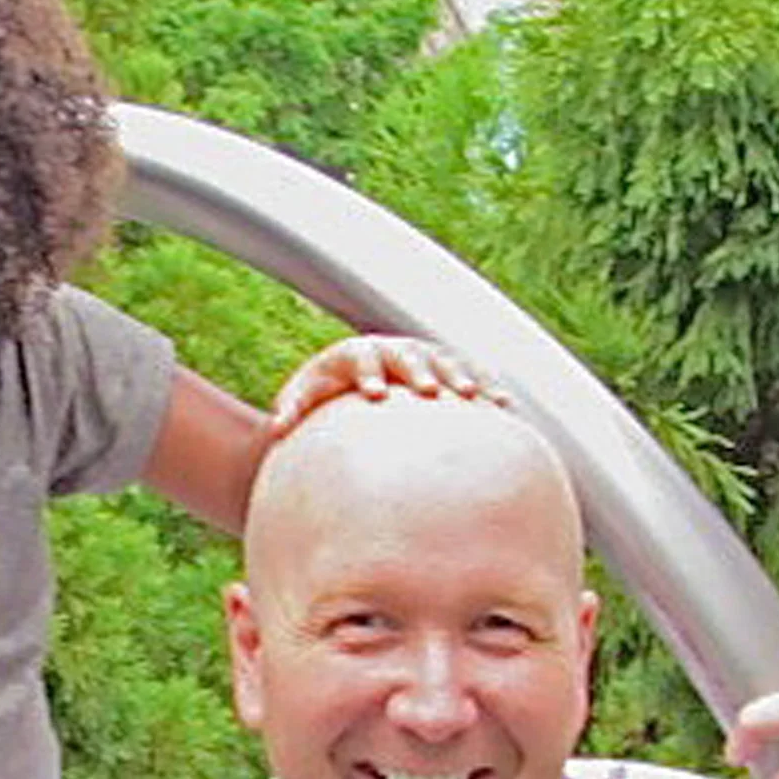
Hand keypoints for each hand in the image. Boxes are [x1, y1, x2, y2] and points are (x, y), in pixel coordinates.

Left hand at [269, 333, 508, 436]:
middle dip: (419, 370)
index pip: (362, 357)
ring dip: (458, 375)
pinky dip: (486, 387)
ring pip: (443, 360)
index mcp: (354, 354)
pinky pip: (469, 374)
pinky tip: (503, 404)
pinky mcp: (443, 371)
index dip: (370, 371)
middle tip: (428, 392)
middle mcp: (390, 349)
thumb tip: (275, 429)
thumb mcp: (303, 400)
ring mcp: (420, 357)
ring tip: (471, 396)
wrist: (351, 384)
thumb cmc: (323, 396)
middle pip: (407, 354)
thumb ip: (291, 410)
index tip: (375, 394)